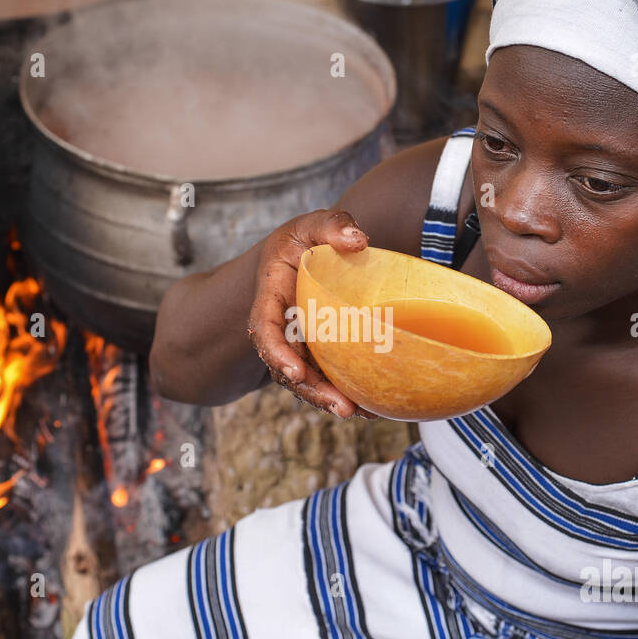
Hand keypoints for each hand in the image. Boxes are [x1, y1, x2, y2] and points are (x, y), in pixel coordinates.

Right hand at [247, 208, 377, 419]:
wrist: (300, 261)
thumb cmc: (302, 243)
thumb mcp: (310, 225)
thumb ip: (330, 225)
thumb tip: (357, 239)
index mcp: (271, 299)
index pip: (264, 330)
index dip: (276, 353)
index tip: (293, 372)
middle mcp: (282, 330)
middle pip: (287, 368)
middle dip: (311, 391)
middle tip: (341, 407)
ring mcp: (298, 346)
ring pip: (307, 381)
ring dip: (331, 400)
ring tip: (362, 413)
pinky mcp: (317, 355)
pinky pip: (327, 379)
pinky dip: (346, 393)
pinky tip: (373, 406)